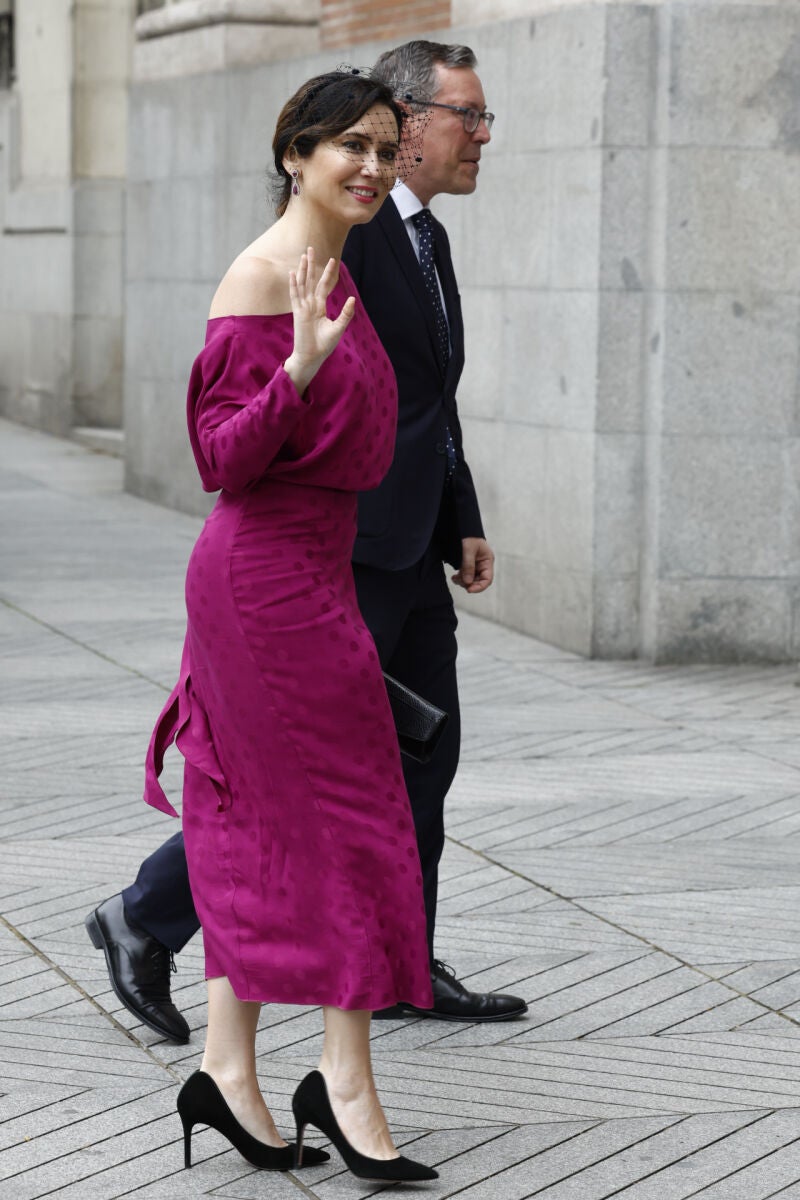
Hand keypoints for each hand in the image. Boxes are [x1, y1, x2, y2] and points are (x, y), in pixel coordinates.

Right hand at [284, 247, 354, 392]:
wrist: (312, 357)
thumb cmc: (324, 345)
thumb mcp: (338, 328)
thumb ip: (346, 314)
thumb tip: (352, 299)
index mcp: (319, 307)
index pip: (323, 285)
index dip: (327, 273)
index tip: (332, 260)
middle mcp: (310, 304)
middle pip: (310, 280)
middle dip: (311, 264)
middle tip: (311, 248)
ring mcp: (303, 308)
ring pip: (302, 284)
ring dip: (303, 269)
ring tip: (303, 255)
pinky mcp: (298, 313)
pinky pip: (295, 296)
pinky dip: (293, 285)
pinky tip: (292, 273)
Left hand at [451, 537, 494, 592]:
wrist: (461, 528)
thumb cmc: (468, 536)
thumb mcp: (468, 550)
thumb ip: (468, 566)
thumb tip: (468, 582)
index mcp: (487, 561)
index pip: (487, 579)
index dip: (480, 586)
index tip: (469, 589)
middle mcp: (483, 565)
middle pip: (479, 581)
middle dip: (469, 584)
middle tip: (459, 581)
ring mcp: (476, 566)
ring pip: (471, 580)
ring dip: (463, 581)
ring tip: (455, 578)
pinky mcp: (468, 565)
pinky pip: (466, 576)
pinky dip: (460, 578)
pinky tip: (454, 577)